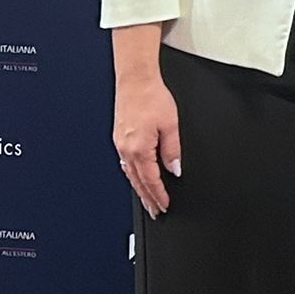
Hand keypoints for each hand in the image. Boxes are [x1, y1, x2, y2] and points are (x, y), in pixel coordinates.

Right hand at [113, 69, 181, 218]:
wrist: (135, 80)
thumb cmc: (151, 97)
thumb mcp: (170, 124)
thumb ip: (173, 149)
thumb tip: (175, 169)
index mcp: (139, 149)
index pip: (151, 180)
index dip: (159, 195)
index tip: (164, 206)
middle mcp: (126, 150)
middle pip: (138, 182)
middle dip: (148, 198)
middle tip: (156, 212)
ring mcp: (120, 144)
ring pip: (130, 175)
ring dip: (139, 189)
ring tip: (148, 200)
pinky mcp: (119, 138)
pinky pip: (125, 164)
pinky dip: (132, 175)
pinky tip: (136, 178)